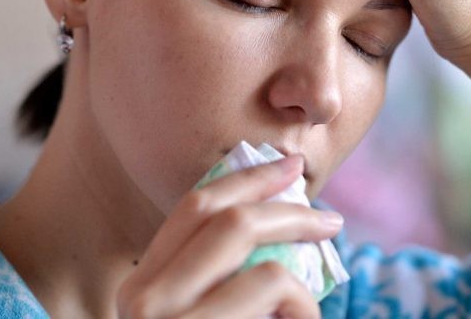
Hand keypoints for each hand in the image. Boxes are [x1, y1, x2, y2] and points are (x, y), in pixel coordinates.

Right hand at [116, 155, 339, 317]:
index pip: (193, 208)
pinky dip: (305, 302)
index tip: (291, 167)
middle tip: (330, 220)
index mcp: (142, 286)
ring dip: (297, 267)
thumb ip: (223, 281)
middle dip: (284, 204)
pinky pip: (272, 281)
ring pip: (244, 235)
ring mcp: (163, 316)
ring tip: (310, 308)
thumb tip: (283, 227)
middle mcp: (140, 297)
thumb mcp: (207, 315)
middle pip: (220, 213)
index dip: (247, 179)